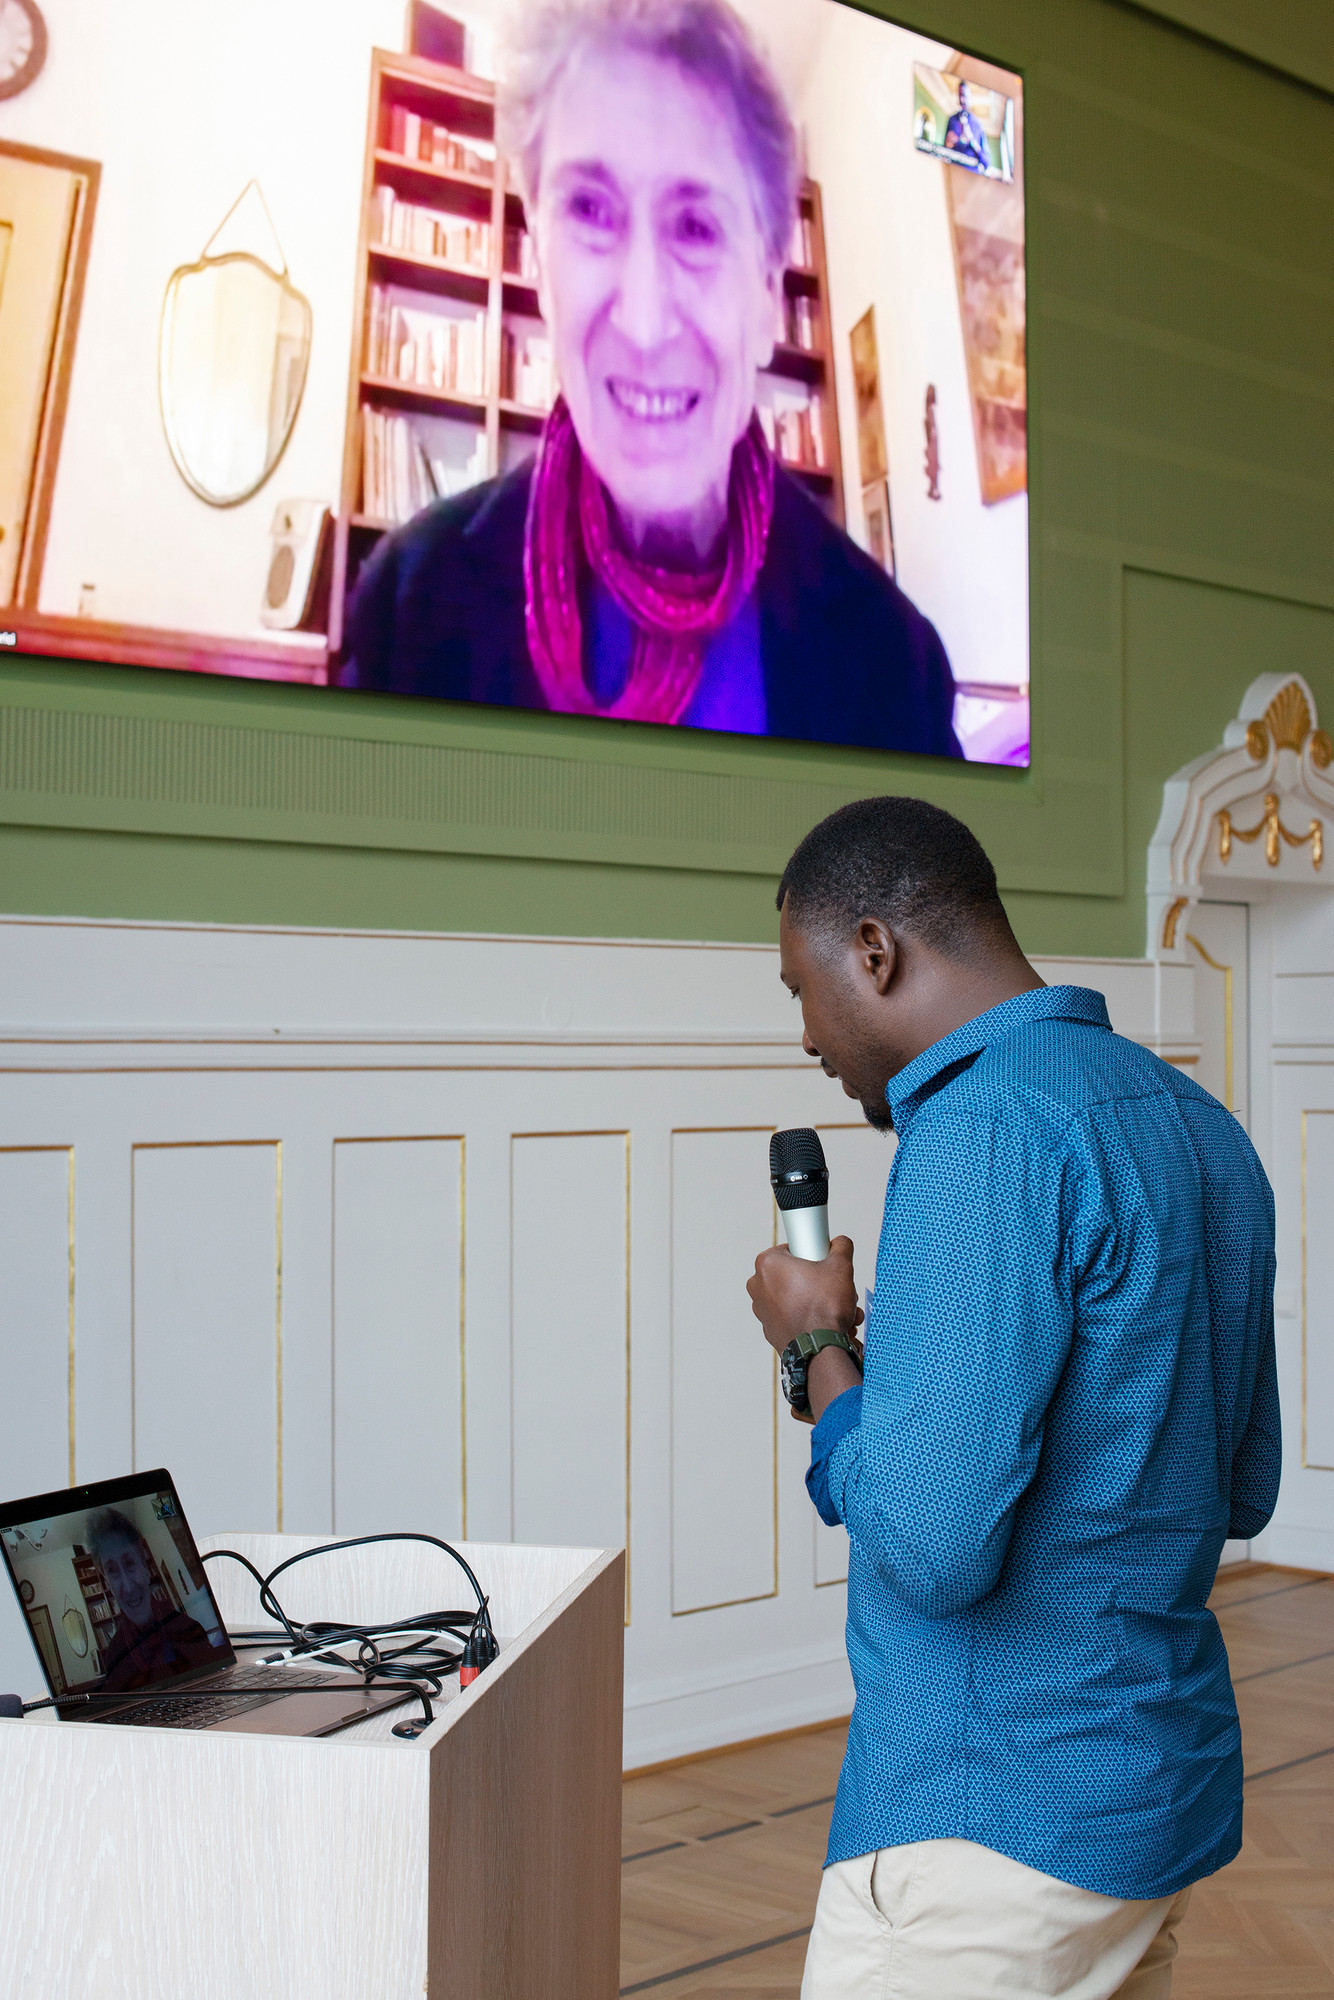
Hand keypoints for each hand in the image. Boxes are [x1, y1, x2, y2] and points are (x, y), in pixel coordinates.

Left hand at [746, 1236, 862, 1357]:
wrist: (818, 1350)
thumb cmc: (823, 1309)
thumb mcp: (840, 1267)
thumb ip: (841, 1247)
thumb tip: (840, 1243)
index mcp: (768, 1264)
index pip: (793, 1249)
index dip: (813, 1255)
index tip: (824, 1265)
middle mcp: (758, 1285)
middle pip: (796, 1275)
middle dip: (820, 1283)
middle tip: (836, 1290)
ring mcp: (762, 1309)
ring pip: (797, 1297)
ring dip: (819, 1302)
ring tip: (840, 1311)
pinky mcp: (770, 1329)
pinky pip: (793, 1316)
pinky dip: (810, 1318)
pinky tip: (829, 1324)